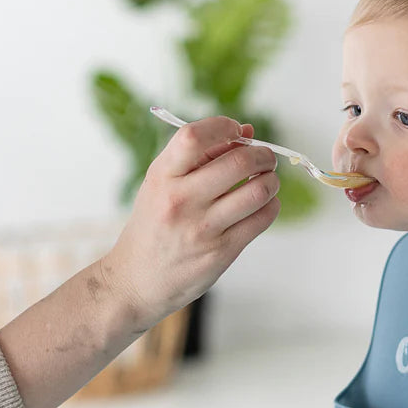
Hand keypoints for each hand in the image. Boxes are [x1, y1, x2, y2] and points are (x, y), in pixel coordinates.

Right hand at [104, 117, 279, 325]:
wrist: (137, 280)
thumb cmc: (153, 225)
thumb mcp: (162, 184)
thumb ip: (201, 156)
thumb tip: (247, 132)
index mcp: (162, 176)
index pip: (194, 137)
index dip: (224, 126)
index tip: (237, 131)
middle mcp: (180, 200)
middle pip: (239, 162)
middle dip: (262, 155)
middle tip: (264, 159)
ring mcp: (202, 228)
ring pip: (258, 191)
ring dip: (271, 181)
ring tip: (266, 181)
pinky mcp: (221, 251)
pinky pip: (262, 219)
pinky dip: (270, 206)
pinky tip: (262, 205)